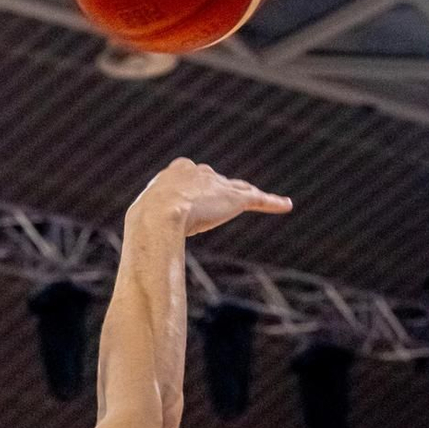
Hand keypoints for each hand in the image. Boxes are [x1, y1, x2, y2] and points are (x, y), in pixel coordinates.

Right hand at [132, 156, 291, 237]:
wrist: (159, 216)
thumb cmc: (146, 222)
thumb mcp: (145, 223)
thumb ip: (150, 232)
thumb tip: (143, 255)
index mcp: (176, 172)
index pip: (192, 177)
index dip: (194, 190)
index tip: (195, 200)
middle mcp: (199, 172)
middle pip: (216, 181)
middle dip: (220, 190)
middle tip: (222, 202)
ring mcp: (218, 184)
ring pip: (238, 188)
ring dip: (249, 194)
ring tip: (260, 198)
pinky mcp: (234, 198)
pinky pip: (257, 199)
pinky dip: (272, 202)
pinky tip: (285, 205)